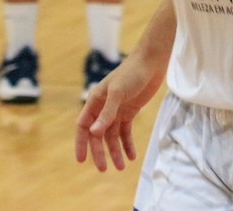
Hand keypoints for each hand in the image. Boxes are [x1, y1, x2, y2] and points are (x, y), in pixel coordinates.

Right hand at [74, 53, 164, 171]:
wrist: (152, 62)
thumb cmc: (132, 73)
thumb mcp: (118, 93)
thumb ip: (107, 113)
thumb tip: (94, 132)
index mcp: (95, 101)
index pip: (83, 126)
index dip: (81, 143)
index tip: (81, 160)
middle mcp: (103, 107)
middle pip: (98, 135)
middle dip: (100, 152)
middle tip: (103, 169)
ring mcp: (117, 110)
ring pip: (112, 136)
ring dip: (115, 151)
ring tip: (121, 167)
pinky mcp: (130, 111)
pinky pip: (126, 131)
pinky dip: (128, 144)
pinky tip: (131, 156)